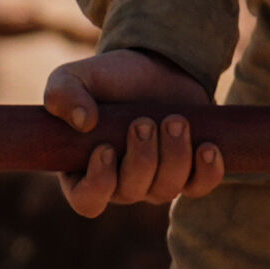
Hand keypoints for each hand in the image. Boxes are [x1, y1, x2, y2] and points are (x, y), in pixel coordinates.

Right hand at [40, 46, 226, 213]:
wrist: (153, 66)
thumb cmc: (108, 78)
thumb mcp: (74, 77)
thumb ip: (62, 94)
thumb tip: (82, 122)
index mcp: (84, 170)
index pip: (87, 201)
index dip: (98, 184)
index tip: (106, 149)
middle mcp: (119, 184)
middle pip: (131, 192)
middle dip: (141, 158)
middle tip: (144, 121)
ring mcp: (155, 182)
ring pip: (166, 190)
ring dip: (173, 156)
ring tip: (174, 120)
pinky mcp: (188, 173)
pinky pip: (199, 188)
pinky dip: (207, 172)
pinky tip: (207, 147)